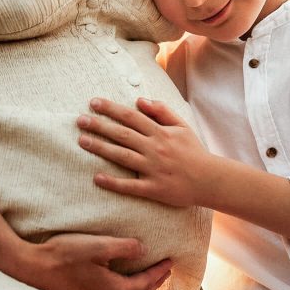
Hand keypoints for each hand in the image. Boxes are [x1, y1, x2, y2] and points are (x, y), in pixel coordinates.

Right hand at [19, 231, 172, 289]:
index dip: (160, 272)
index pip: (146, 282)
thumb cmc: (62, 255)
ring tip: (148, 280)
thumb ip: (123, 247)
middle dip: (154, 283)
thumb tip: (143, 250)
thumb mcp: (96, 245)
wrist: (31, 271)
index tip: (171, 261)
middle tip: (165, 271)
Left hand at [77, 97, 209, 206]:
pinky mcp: (153, 189)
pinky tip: (97, 178)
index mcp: (160, 132)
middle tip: (79, 120)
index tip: (93, 103)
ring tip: (82, 141)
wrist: (210, 180)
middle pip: (122, 134)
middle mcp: (154, 148)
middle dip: (99, 126)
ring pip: (122, 156)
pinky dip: (113, 182)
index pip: (130, 116)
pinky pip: (130, 186)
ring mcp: (153, 169)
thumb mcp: (182, 126)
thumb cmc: (194, 152)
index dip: (111, 109)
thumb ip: (161, 112)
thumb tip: (139, 100)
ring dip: (100, 148)